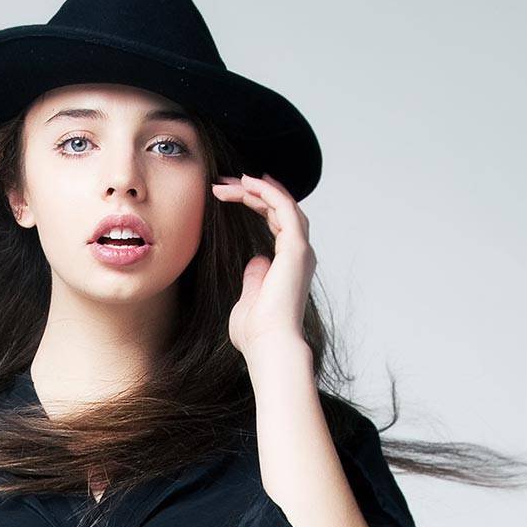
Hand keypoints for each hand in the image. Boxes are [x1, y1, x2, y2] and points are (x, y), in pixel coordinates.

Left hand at [210, 172, 316, 356]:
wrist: (269, 345)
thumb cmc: (256, 333)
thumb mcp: (248, 300)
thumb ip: (253, 280)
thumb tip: (255, 261)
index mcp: (289, 265)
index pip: (275, 222)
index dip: (256, 203)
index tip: (231, 193)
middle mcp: (299, 255)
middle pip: (280, 209)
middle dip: (253, 191)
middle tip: (226, 182)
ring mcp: (300, 250)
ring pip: (283, 204)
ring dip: (257, 188)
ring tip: (231, 180)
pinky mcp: (297, 248)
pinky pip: (284, 207)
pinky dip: (268, 191)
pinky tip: (247, 183)